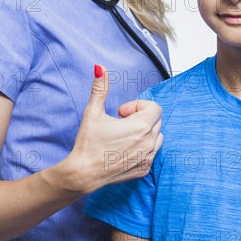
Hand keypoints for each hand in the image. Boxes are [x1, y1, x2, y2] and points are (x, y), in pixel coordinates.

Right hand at [59, 65, 162, 192]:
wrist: (83, 173)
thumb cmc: (88, 142)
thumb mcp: (93, 112)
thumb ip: (100, 88)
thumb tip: (100, 67)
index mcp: (141, 126)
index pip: (154, 107)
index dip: (137, 106)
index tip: (121, 113)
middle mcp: (149, 143)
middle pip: (156, 121)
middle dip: (140, 118)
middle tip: (120, 123)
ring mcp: (148, 158)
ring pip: (157, 137)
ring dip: (144, 133)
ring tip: (123, 136)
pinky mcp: (145, 169)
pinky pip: (152, 153)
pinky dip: (142, 148)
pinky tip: (124, 150)